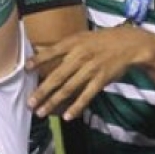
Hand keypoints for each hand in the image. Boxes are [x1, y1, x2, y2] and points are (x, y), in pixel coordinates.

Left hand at [27, 24, 152, 119]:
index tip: (26, 69)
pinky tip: (67, 116)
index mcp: (73, 43)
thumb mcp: (81, 36)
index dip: (39, 59)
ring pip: (68, 89)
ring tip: (42, 112)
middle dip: (42, 91)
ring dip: (54, 102)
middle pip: (57, 76)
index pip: (52, 51)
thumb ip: (63, 46)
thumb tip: (40, 51)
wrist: (128, 44)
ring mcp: (90, 69)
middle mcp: (80, 56)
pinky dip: (77, 107)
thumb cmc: (100, 40)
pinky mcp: (101, 81)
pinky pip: (86, 96)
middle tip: (30, 103)